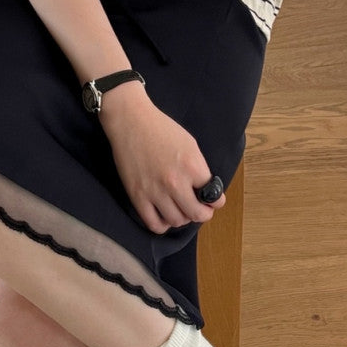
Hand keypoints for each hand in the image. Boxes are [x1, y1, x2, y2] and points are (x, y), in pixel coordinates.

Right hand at [99, 86, 225, 233]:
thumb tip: (205, 189)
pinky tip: (164, 215)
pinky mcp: (137, 196)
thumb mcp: (190, 144)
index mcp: (192, 166)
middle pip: (197, 214)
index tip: (213, 200)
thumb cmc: (160, 129)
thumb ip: (199, 168)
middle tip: (201, 209)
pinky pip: (154, 224)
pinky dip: (163, 224)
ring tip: (181, 209)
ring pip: (177, 221)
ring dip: (183, 218)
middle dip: (203, 214)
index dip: (216, 201)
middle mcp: (175, 182)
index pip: (214, 197)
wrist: (131, 121)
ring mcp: (155, 191)